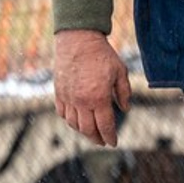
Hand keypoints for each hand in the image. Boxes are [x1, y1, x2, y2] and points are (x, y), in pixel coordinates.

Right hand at [52, 29, 131, 146]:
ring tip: (90, 132)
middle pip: (88, 130)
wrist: (78, 39)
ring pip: (73, 124)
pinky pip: (62, 113)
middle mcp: (81, 101)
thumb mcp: (120, 71)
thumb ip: (124, 92)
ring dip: (83, 131)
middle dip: (96, 138)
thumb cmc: (102, 54)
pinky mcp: (58, 92)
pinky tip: (76, 120)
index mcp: (99, 98)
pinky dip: (69, 120)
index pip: (105, 125)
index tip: (113, 143)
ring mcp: (68, 97)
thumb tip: (125, 109)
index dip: (110, 136)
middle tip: (102, 142)